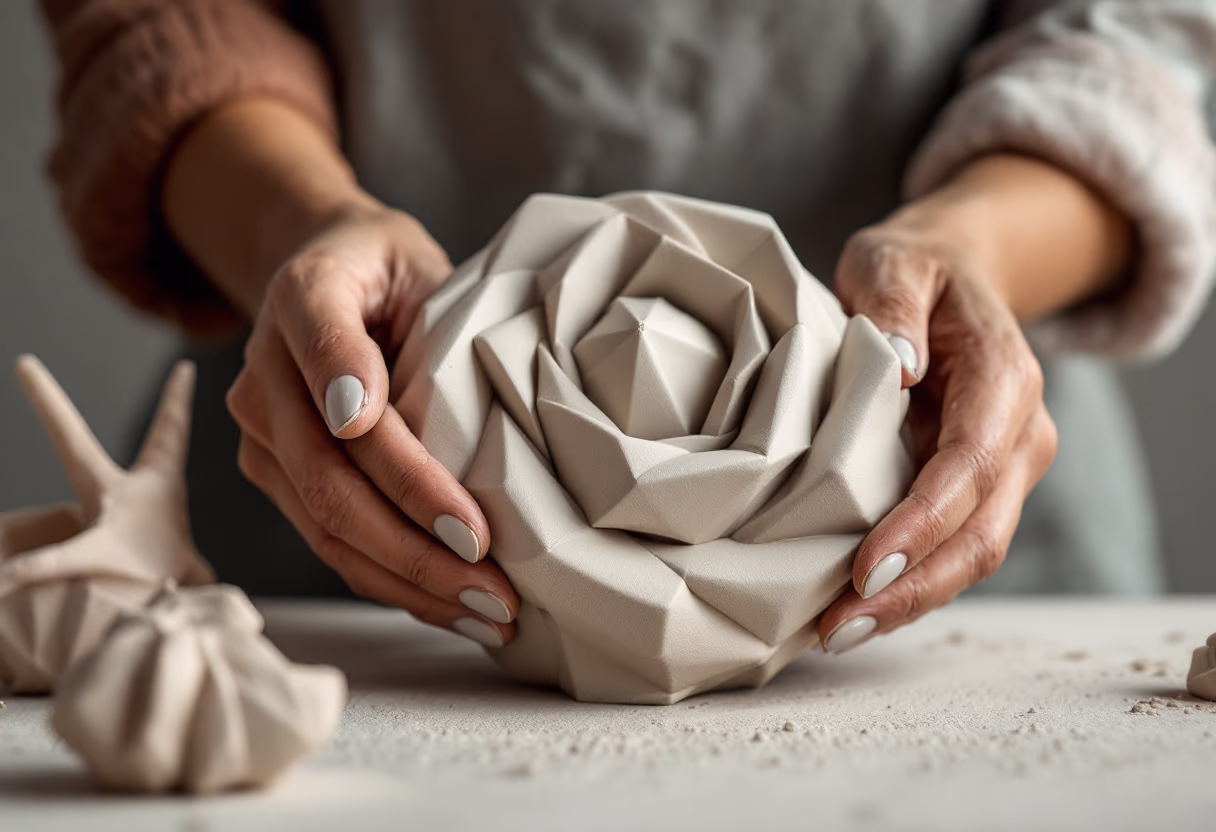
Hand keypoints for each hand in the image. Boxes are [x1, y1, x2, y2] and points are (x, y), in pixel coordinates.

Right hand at [163, 99, 517, 645]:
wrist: (333, 268)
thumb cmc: (394, 271)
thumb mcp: (418, 262)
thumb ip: (419, 318)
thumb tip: (368, 414)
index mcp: (303, 296)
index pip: (333, 357)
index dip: (383, 433)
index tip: (447, 504)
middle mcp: (264, 375)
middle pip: (333, 479)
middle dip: (418, 541)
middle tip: (494, 581)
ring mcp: (262, 434)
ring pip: (328, 528)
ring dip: (411, 581)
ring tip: (488, 612)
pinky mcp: (275, 475)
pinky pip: (330, 542)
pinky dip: (393, 582)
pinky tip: (451, 608)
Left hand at [815, 154, 1129, 652]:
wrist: (954, 274)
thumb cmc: (917, 269)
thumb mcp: (893, 259)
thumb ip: (893, 301)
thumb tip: (897, 363)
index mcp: (1003, 377)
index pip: (970, 464)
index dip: (924, 523)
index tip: (869, 566)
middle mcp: (1019, 433)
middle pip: (981, 532)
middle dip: (914, 588)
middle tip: (838, 625)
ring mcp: (1004, 467)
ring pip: (973, 554)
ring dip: (910, 601)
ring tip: (836, 631)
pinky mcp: (975, 488)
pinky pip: (951, 548)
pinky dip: (909, 585)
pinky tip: (854, 608)